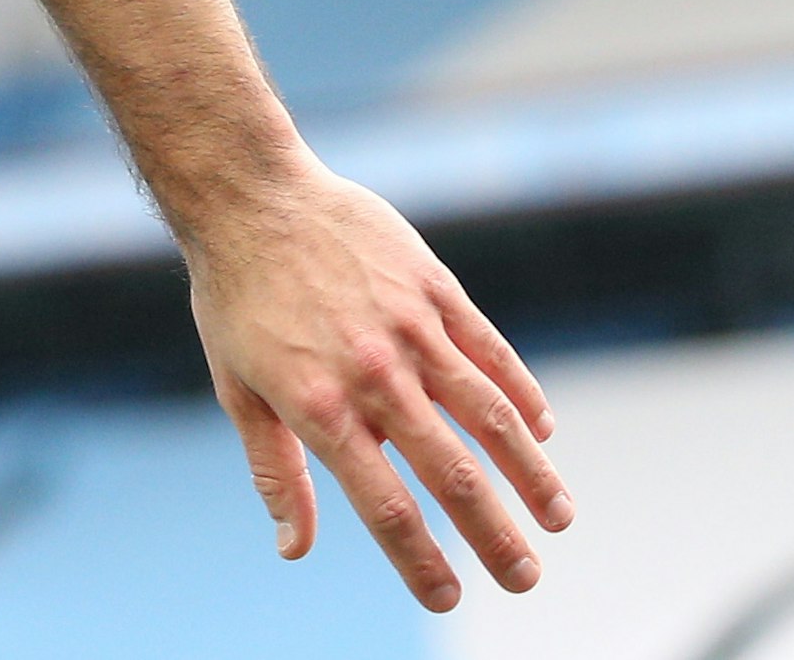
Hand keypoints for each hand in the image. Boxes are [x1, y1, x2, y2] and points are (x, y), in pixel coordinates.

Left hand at [186, 160, 573, 610]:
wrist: (249, 194)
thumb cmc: (234, 296)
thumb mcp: (237, 388)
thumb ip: (276, 471)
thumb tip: (294, 548)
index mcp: (320, 407)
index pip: (385, 506)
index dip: (421, 561)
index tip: (448, 599)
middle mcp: (373, 374)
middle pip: (452, 473)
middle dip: (494, 535)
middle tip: (525, 578)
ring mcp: (411, 328)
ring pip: (489, 415)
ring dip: (531, 473)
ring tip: (558, 518)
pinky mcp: (433, 287)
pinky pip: (491, 351)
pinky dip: (522, 395)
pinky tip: (543, 432)